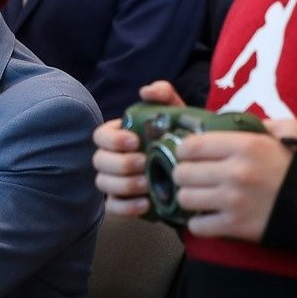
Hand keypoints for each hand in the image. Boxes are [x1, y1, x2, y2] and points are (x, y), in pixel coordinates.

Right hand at [91, 81, 183, 216]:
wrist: (197, 168)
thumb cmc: (180, 137)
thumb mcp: (176, 112)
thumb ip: (163, 95)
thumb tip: (145, 90)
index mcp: (118, 136)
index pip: (100, 136)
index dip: (113, 140)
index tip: (135, 141)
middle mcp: (111, 158)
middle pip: (99, 161)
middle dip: (121, 163)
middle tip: (145, 163)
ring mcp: (115, 182)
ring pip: (103, 184)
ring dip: (124, 184)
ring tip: (148, 184)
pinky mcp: (122, 202)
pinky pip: (113, 207)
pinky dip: (126, 207)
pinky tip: (146, 204)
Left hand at [170, 117, 296, 242]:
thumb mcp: (292, 135)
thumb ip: (266, 123)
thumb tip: (236, 122)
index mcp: (246, 146)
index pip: (191, 146)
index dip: (184, 150)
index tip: (189, 155)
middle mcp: (235, 172)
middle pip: (182, 173)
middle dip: (184, 174)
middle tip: (194, 177)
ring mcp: (234, 201)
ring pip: (185, 198)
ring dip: (190, 198)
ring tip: (201, 196)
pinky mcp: (236, 226)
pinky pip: (198, 226)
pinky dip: (200, 223)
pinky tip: (210, 217)